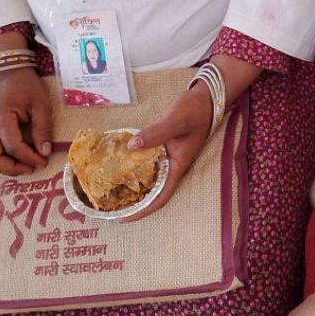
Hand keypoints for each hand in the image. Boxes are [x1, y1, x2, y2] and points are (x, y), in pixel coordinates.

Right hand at [0, 66, 52, 175]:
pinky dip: (1, 158)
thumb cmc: (27, 86)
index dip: (29, 158)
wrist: (10, 73)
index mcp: (0, 117)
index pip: (13, 147)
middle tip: (31, 168)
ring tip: (25, 164)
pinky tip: (17, 156)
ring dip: (5, 166)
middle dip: (11, 168)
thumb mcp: (41, 104)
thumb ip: (42, 129)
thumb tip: (44, 153)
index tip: (44, 161)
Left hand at [120, 82, 212, 220]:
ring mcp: (167, 155)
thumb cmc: (195, 110)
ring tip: (109, 189)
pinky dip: (133, 164)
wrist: (206, 97)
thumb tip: (131, 146)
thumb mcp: (176, 121)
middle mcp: (172, 165)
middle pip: (152, 190)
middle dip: (133, 200)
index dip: (143, 210)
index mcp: (178, 166)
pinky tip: (118, 162)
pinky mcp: (162, 145)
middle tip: (108, 206)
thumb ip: (155, 133)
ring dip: (132, 184)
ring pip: (148, 176)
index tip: (123, 218)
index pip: (161, 197)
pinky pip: (146, 160)